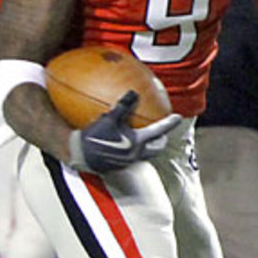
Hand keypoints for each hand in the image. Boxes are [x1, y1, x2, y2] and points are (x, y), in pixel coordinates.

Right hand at [67, 90, 182, 172]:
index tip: (178, 117)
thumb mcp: (109, 119)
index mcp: (137, 142)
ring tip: (147, 139)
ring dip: (150, 147)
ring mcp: (128, 162)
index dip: (169, 123)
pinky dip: (136, 150)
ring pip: (146, 155)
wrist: (79, 155)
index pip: (159, 131)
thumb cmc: (94, 136)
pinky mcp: (119, 165)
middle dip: (162, 140)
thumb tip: (134, 92)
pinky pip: (133, 157)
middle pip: (156, 149)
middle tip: (163, 133)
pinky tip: (126, 144)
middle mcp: (136, 154)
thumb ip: (123, 106)